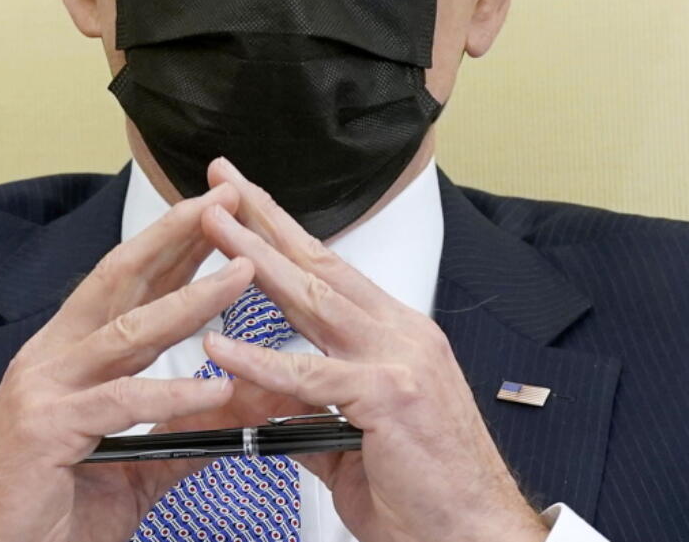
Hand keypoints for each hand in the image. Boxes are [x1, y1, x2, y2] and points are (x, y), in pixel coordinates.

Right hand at [0, 183, 257, 541]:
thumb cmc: (45, 512)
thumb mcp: (131, 466)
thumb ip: (183, 434)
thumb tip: (239, 410)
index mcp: (69, 357)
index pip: (128, 285)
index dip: (173, 246)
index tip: (218, 216)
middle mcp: (52, 359)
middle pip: (121, 281)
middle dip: (177, 239)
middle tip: (226, 206)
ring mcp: (44, 389)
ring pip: (127, 330)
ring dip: (190, 299)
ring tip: (241, 275)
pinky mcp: (44, 429)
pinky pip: (119, 401)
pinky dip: (171, 392)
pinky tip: (213, 388)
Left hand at [198, 158, 550, 541]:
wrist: (476, 534)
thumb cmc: (426, 492)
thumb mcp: (354, 443)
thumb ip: (307, 416)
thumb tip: (261, 406)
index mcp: (394, 337)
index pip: (328, 272)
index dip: (282, 235)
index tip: (244, 204)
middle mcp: (400, 334)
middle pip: (318, 265)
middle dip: (264, 218)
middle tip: (222, 181)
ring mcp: (400, 358)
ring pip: (313, 299)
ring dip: (254, 258)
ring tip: (212, 226)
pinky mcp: (391, 395)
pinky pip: (311, 377)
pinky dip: (262, 362)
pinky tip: (220, 346)